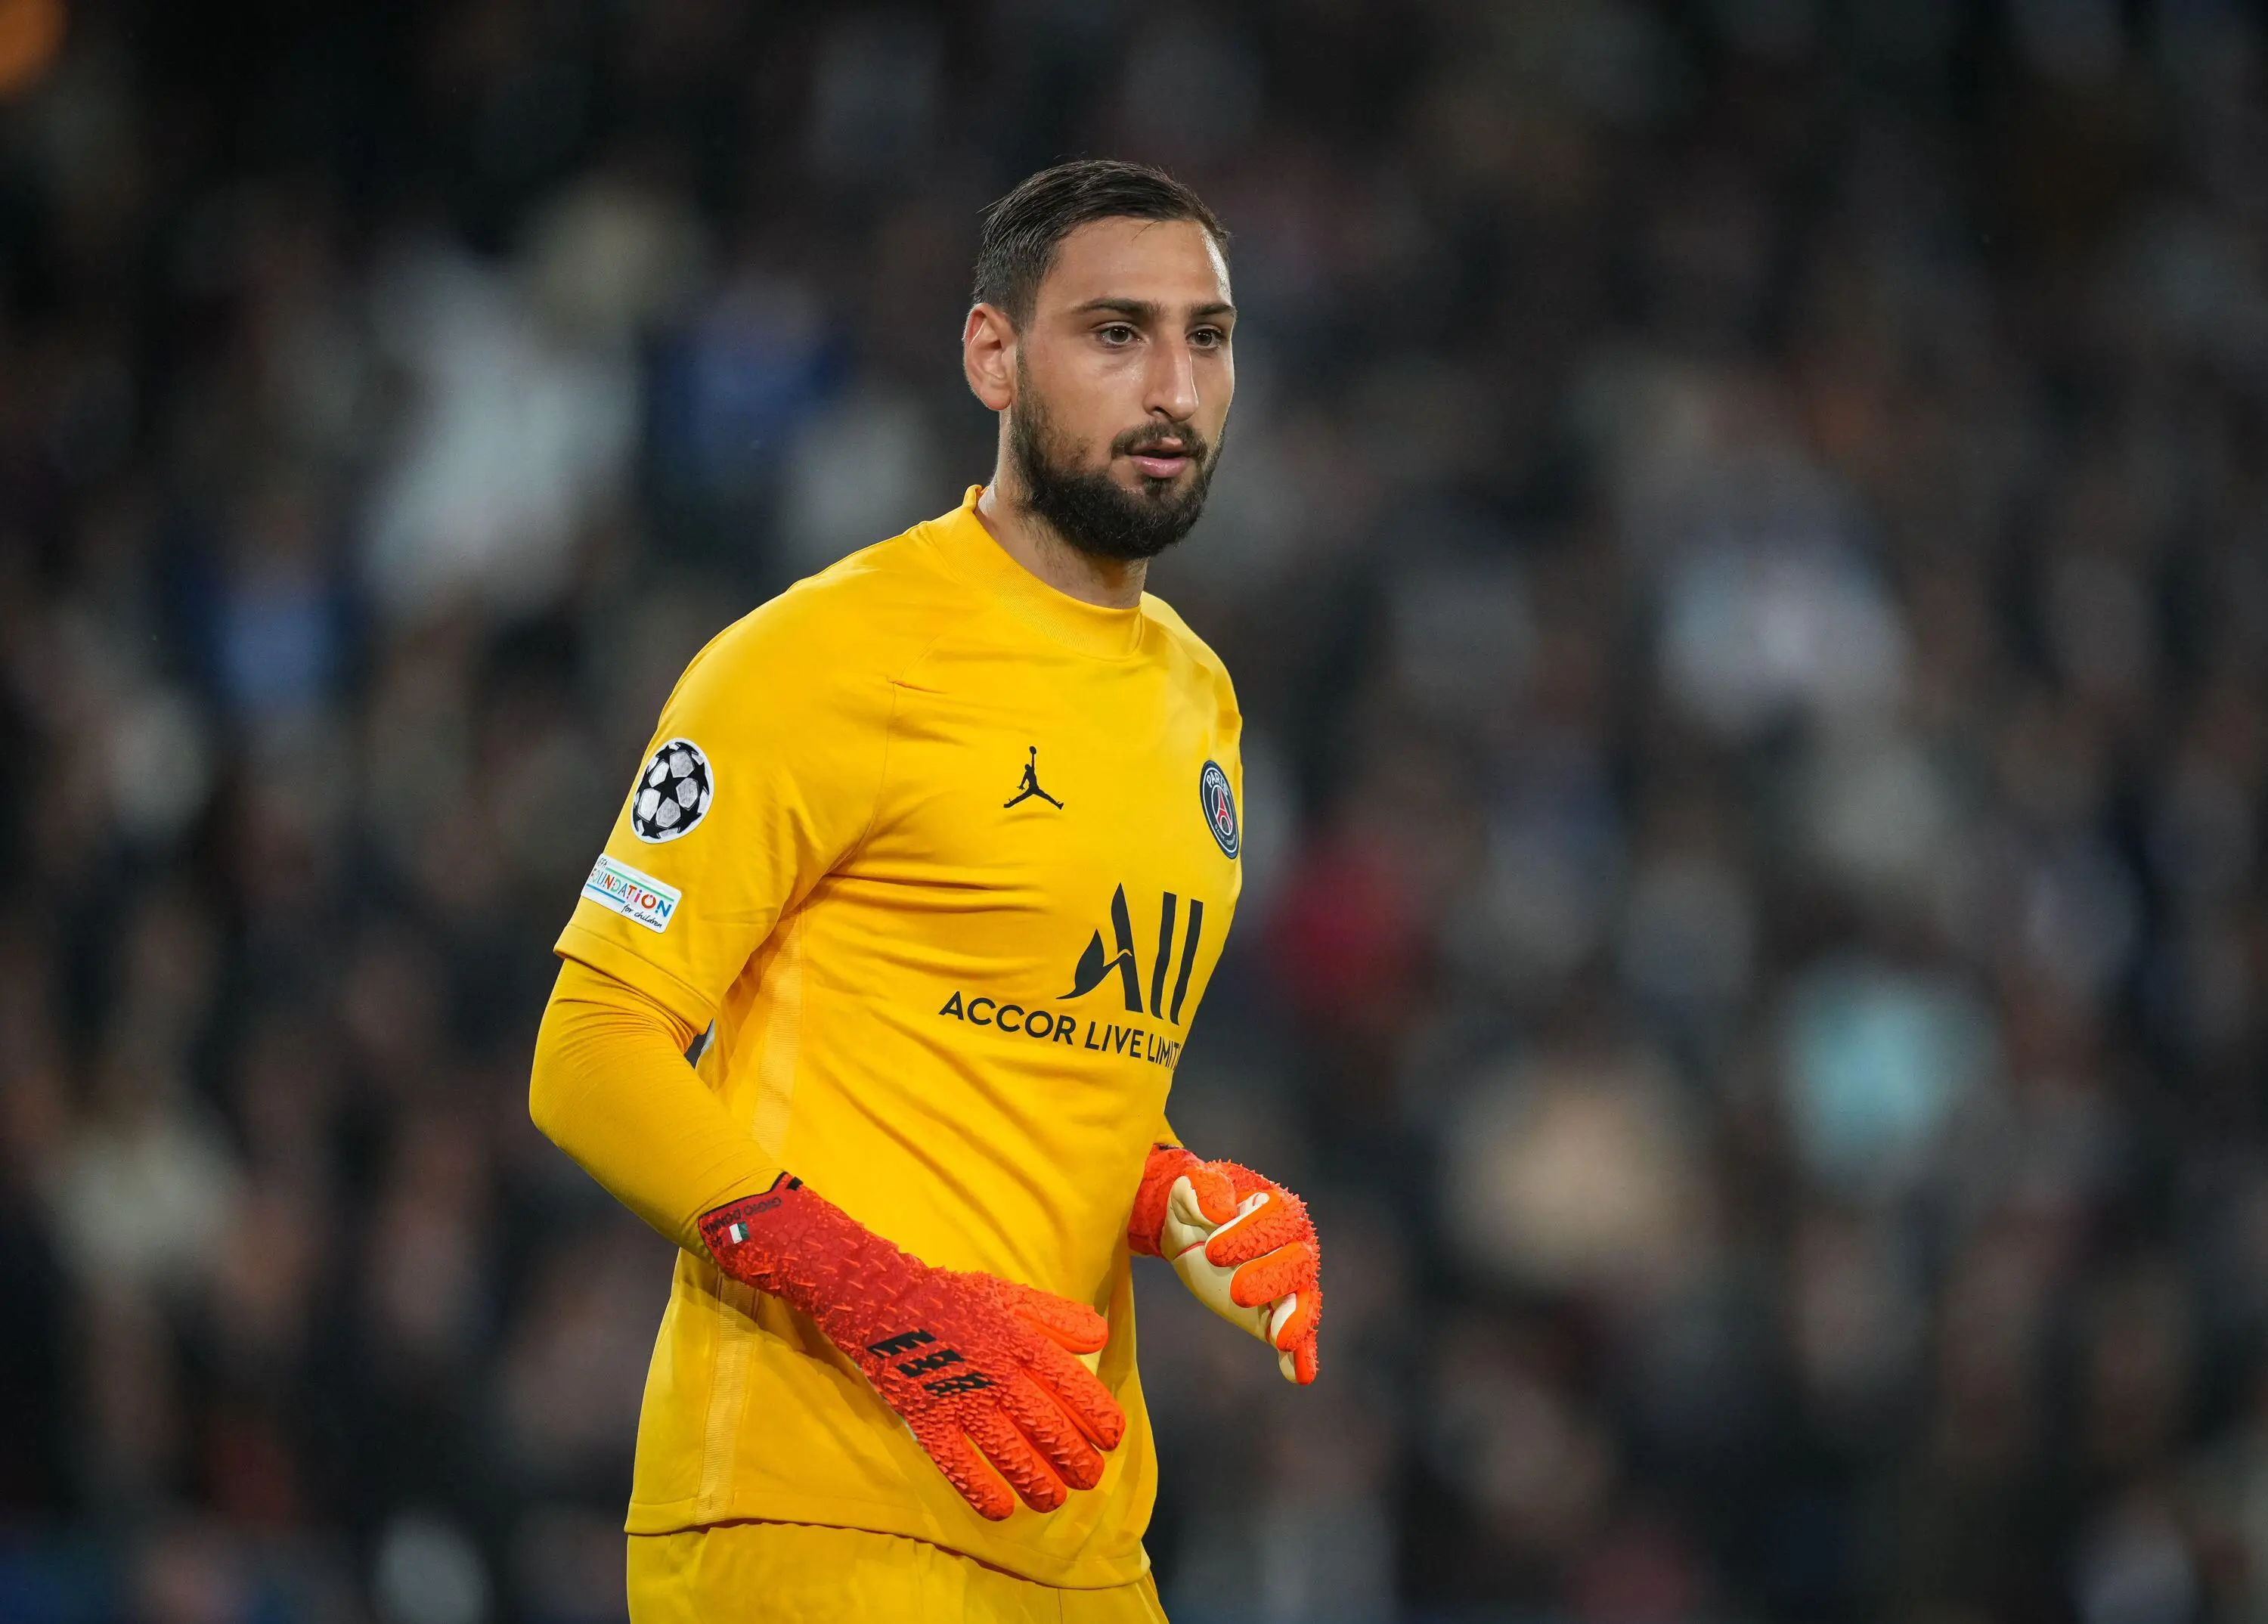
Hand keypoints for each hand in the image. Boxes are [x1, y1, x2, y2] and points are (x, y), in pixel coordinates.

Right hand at [699, 1176, 1125, 1519]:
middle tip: (1088, 1477)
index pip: (1070, 1382)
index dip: (1097, 1414)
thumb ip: (1055, 1316)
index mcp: (1018, 1339)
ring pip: (1008, 1451)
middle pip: (1046, 1425)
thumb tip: (1100, 1338)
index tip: (1112, 1437)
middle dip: (1074, 1458)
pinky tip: (1001, 1509)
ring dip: (1037, 1481)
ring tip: (1054, 1499)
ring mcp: (959, 1398)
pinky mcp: (926, 1419)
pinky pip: (957, 1463)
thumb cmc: (951, 1297)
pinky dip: (980, 1489)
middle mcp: (995, 1372)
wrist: (880, 1298)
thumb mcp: (1007, 1294)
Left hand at [1128, 1146, 1320, 1383]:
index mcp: (1277, 1208)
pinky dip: (1302, 1356)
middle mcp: (1294, 1246)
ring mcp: (1288, 1284)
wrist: (1191, 1231)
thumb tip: (1219, 1212)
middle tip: (1238, 1291)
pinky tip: (1299, 1374)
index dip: (1250, 1236)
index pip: (1279, 1222)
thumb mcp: (1192, 1185)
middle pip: (1298, 1264)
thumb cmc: (1197, 1201)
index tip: (1213, 1250)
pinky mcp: (1274, 1315)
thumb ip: (1204, 1189)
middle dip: (1271, 1278)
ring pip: (1304, 1300)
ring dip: (1296, 1319)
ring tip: (1283, 1339)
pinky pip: (1297, 1336)